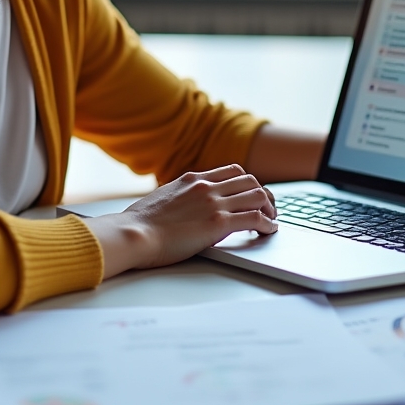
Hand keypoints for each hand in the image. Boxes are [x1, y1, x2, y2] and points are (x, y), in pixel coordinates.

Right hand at [81, 164, 277, 278]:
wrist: (133, 233)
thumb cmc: (140, 223)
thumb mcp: (163, 198)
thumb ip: (181, 197)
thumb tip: (185, 206)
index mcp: (193, 179)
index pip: (232, 171)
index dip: (247, 183)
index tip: (251, 195)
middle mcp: (206, 186)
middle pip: (250, 180)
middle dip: (264, 194)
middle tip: (268, 209)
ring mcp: (213, 203)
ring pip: (257, 195)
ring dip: (269, 208)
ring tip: (271, 220)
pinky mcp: (218, 223)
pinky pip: (254, 218)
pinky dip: (267, 224)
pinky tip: (268, 230)